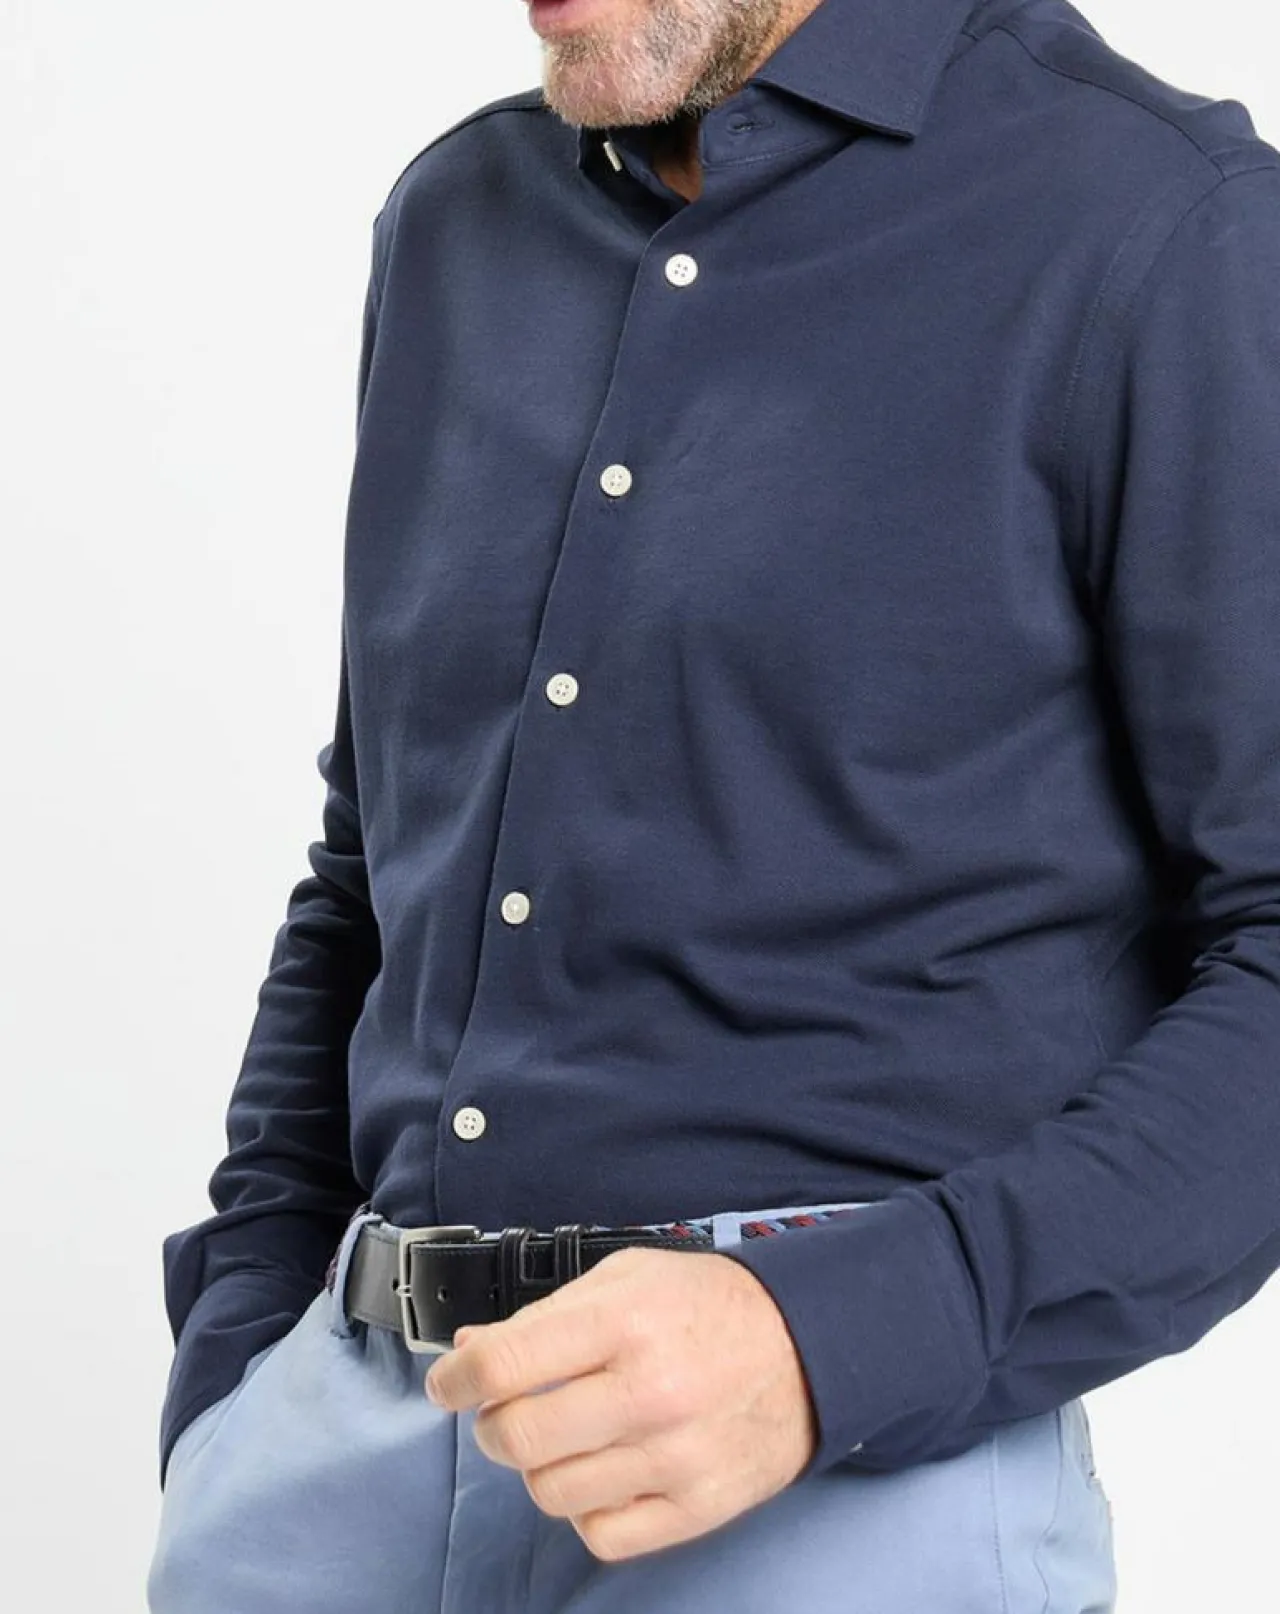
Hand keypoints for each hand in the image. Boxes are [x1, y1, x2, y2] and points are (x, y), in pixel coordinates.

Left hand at [423, 1244, 817, 1562]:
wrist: (807, 1343)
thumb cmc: (710, 1305)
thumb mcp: (626, 1278)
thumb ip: (545, 1314)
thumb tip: (470, 1349)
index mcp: (625, 1322)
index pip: (505, 1363)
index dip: (457, 1378)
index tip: (449, 1383)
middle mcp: (649, 1391)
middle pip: (518, 1438)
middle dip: (493, 1426)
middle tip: (507, 1411)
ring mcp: (674, 1456)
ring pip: (552, 1492)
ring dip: (539, 1467)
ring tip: (564, 1437)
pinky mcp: (698, 1506)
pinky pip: (602, 1535)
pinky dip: (585, 1510)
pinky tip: (601, 1472)